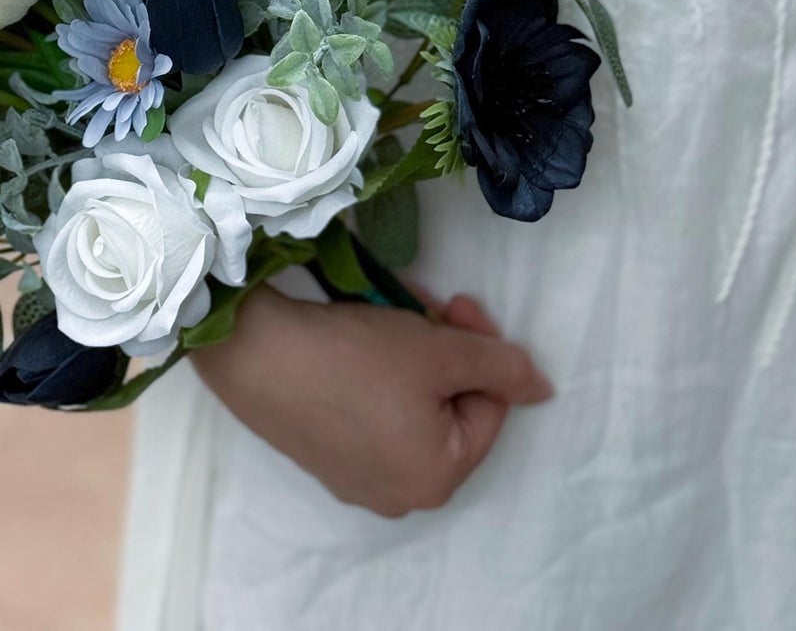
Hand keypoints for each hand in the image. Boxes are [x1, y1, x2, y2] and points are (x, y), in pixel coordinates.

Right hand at [191, 286, 553, 517]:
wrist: (253, 351)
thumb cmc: (354, 355)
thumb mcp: (439, 350)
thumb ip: (501, 365)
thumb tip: (542, 389)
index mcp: (437, 479)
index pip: (488, 405)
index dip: (477, 345)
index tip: (451, 301)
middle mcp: (397, 495)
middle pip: (446, 410)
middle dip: (441, 352)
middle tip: (420, 306)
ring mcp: (351, 479)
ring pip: (406, 410)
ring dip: (407, 360)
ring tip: (383, 316)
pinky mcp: (315, 454)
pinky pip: (366, 416)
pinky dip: (369, 378)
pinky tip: (349, 341)